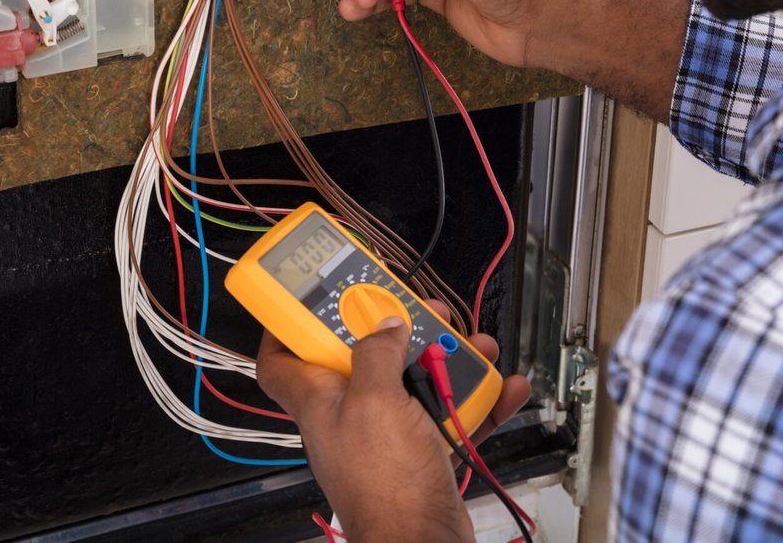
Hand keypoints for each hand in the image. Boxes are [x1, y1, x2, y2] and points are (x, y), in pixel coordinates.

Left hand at [256, 300, 531, 542]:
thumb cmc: (385, 487)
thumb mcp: (375, 402)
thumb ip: (376, 353)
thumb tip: (384, 324)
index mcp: (320, 399)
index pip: (280, 360)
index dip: (286, 325)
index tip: (307, 295)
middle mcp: (350, 414)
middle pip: (364, 356)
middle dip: (396, 329)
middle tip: (422, 310)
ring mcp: (387, 433)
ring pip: (414, 380)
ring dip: (448, 360)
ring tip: (475, 346)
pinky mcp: (422, 451)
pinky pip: (450, 414)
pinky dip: (478, 400)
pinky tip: (501, 386)